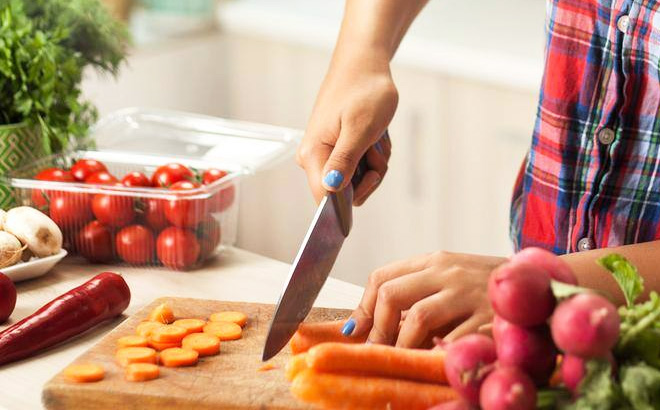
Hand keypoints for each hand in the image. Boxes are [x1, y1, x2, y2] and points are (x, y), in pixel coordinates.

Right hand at [296, 53, 396, 204]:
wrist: (365, 65)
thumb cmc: (363, 91)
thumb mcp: (359, 128)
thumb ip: (345, 161)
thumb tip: (331, 189)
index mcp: (313, 154)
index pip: (325, 198)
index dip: (348, 203)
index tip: (370, 180)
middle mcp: (315, 159)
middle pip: (347, 193)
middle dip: (370, 174)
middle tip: (374, 146)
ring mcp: (327, 155)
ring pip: (359, 180)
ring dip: (375, 162)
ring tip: (375, 135)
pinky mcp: (338, 150)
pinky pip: (362, 168)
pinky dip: (374, 154)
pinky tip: (374, 135)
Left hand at [342, 251, 506, 347]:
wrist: (540, 283)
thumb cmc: (486, 287)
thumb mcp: (450, 279)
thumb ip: (417, 293)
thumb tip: (371, 326)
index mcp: (433, 261)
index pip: (382, 277)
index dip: (363, 308)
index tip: (356, 332)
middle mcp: (447, 273)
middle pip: (392, 294)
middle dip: (378, 328)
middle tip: (379, 351)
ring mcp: (468, 294)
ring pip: (418, 318)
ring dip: (403, 346)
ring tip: (405, 360)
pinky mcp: (489, 318)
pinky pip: (452, 341)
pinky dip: (437, 356)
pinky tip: (436, 362)